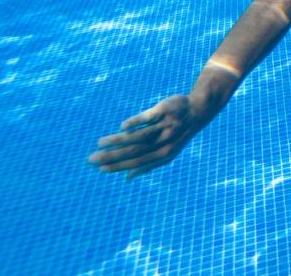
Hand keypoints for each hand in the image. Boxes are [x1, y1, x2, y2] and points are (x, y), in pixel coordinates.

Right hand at [89, 94, 206, 178]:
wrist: (198, 110)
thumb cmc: (177, 133)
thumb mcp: (168, 152)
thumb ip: (148, 165)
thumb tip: (127, 179)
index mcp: (165, 155)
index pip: (137, 163)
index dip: (119, 167)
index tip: (100, 169)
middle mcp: (165, 142)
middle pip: (135, 152)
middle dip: (112, 156)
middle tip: (92, 159)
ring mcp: (165, 126)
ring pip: (139, 136)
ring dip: (118, 140)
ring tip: (100, 143)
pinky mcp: (165, 110)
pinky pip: (148, 118)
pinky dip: (134, 123)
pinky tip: (122, 127)